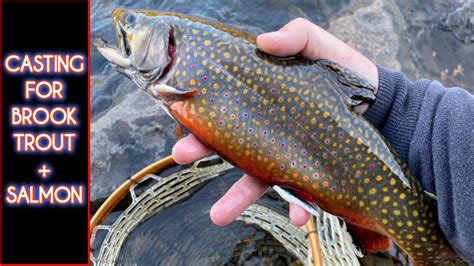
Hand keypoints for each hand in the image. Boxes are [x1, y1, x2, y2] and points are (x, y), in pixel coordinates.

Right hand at [172, 18, 377, 226]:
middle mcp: (266, 131)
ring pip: (255, 180)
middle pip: (226, 145)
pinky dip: (298, 208)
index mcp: (261, 101)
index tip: (180, 116)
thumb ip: (295, 35)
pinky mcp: (308, 174)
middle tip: (182, 155)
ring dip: (236, 198)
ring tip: (219, 214)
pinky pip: (299, 195)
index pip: (222, 108)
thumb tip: (262, 40)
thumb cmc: (345, 73)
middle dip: (201, 151)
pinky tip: (300, 216)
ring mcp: (285, 155)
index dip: (199, 114)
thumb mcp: (320, 46)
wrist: (381, 103)